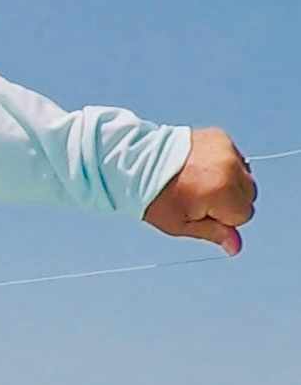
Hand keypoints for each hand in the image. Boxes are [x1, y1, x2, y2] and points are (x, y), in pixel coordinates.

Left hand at [143, 127, 256, 255]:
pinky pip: (233, 157)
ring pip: (244, 175)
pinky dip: (222, 164)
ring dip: (228, 181)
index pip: (243, 216)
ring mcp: (227, 149)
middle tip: (197, 197)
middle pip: (248, 195)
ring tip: (197, 181)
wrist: (136, 163)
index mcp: (222, 191)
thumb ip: (213, 233)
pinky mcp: (221, 137)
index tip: (198, 211)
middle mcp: (230, 167)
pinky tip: (198, 167)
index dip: (221, 219)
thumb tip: (235, 247)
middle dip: (228, 200)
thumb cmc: (156, 197)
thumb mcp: (181, 224)